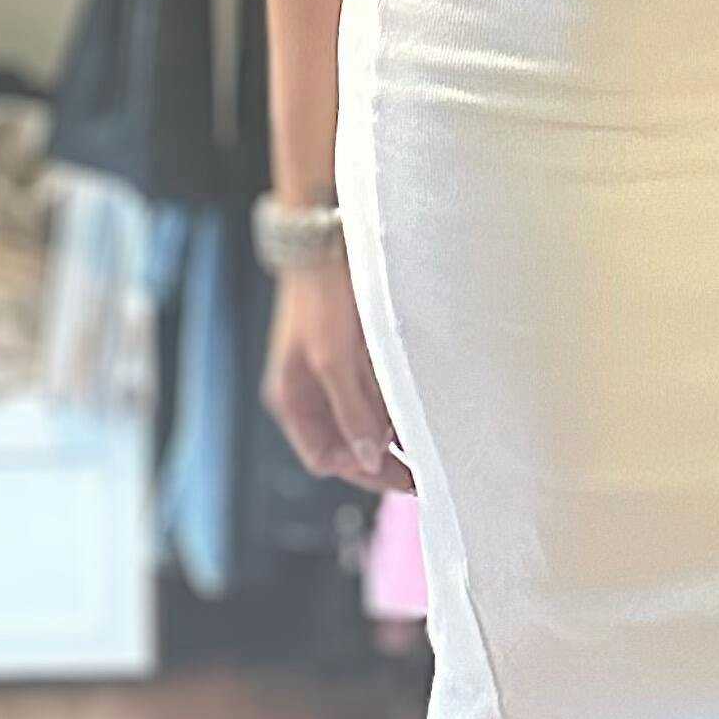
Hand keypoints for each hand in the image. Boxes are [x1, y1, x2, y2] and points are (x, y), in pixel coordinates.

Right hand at [263, 256, 411, 491]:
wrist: (326, 241)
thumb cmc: (322, 298)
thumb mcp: (334, 360)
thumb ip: (351, 410)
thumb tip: (368, 459)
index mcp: (292, 399)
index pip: (325, 457)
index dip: (362, 472)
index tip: (402, 477)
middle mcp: (309, 393)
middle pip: (347, 444)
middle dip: (382, 458)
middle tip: (424, 471)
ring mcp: (330, 375)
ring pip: (363, 421)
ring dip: (391, 433)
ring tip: (426, 439)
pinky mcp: (350, 356)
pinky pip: (374, 394)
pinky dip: (394, 404)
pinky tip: (418, 406)